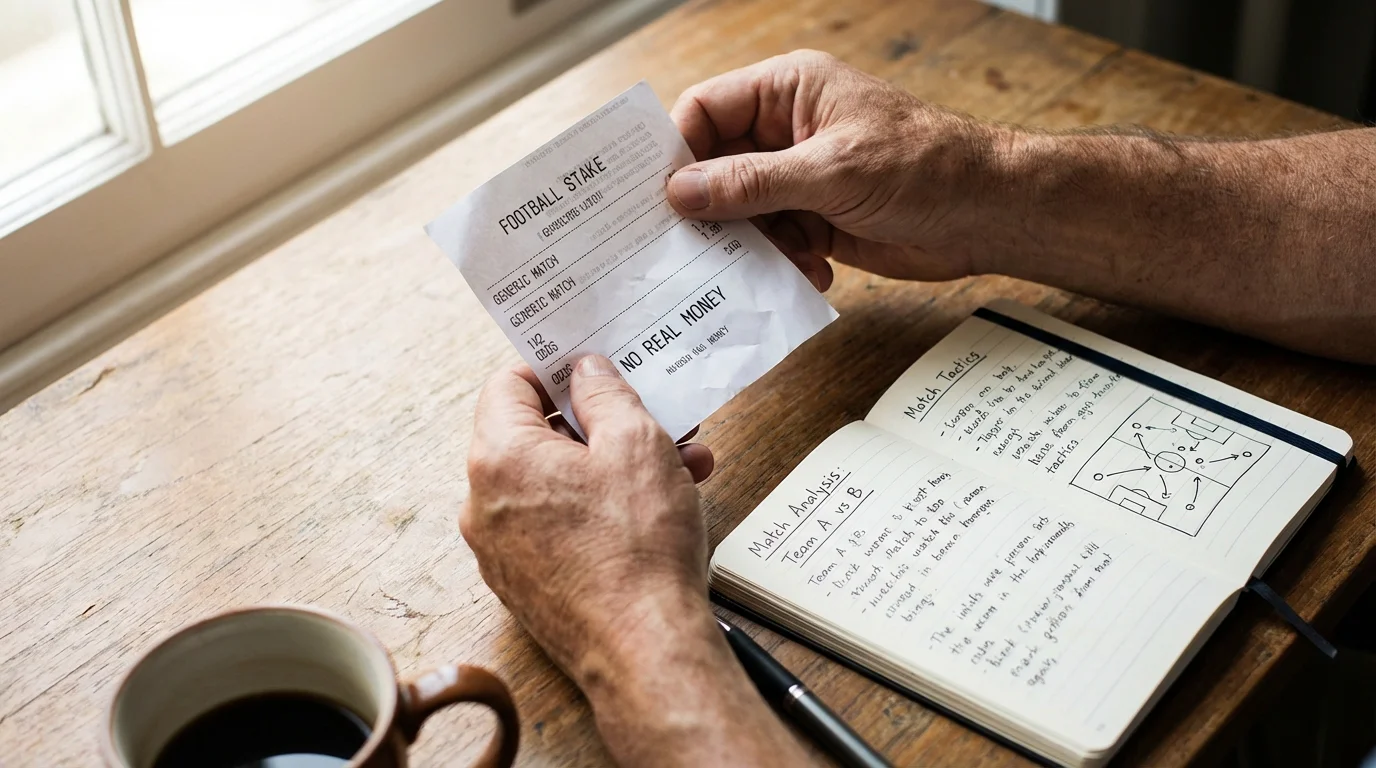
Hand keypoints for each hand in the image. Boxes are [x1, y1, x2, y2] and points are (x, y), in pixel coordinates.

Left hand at [460, 355, 715, 682]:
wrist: (644, 650)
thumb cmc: (639, 549)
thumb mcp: (636, 443)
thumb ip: (605, 394)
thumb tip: (585, 372)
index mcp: (499, 458)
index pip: (506, 384)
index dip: (553, 368)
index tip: (590, 366)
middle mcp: (485, 504)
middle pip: (535, 435)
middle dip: (600, 423)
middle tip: (651, 416)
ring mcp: (502, 549)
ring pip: (556, 483)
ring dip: (613, 466)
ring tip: (678, 464)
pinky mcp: (527, 583)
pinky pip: (558, 524)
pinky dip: (600, 508)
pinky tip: (657, 508)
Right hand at [668, 49, 1007, 284]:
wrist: (987, 214)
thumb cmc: (926, 167)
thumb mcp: (831, 171)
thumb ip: (752, 183)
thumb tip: (682, 191)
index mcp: (788, 91)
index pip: (706, 110)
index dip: (678, 151)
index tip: (659, 197)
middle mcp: (786, 131)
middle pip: (715, 167)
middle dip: (709, 208)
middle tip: (689, 246)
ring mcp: (798, 177)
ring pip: (740, 212)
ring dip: (752, 244)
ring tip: (776, 259)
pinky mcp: (814, 218)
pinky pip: (771, 242)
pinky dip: (781, 262)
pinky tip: (810, 271)